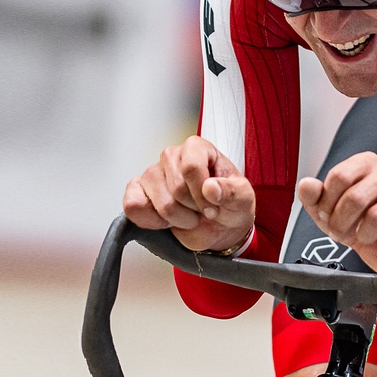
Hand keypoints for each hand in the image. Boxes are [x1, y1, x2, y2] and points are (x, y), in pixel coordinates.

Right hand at [123, 136, 255, 252]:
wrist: (220, 228)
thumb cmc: (230, 206)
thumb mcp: (243, 199)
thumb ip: (232, 191)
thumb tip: (211, 188)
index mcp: (197, 148)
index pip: (191, 167)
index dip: (203, 194)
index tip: (213, 206)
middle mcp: (172, 157)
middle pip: (176, 188)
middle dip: (193, 209)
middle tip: (202, 211)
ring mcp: (153, 174)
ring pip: (159, 202)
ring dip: (177, 218)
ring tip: (187, 215)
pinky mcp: (138, 193)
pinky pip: (133, 206)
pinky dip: (150, 221)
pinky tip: (165, 221)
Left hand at [297, 153, 376, 274]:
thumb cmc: (360, 223)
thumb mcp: (329, 211)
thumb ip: (314, 197)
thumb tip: (307, 185)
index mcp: (365, 163)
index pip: (339, 177)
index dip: (327, 204)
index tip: (327, 217)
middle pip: (355, 198)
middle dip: (342, 224)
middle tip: (342, 233)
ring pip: (376, 217)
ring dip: (366, 236)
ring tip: (366, 236)